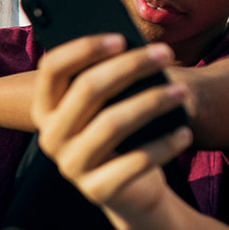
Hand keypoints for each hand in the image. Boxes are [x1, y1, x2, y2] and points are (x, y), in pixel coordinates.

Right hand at [31, 35, 191, 220]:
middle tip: (164, 53)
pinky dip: (164, 145)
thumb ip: (105, 82)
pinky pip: (135, 161)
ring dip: (152, 102)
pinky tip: (183, 132)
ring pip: (111, 124)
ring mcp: (70, 166)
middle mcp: (50, 137)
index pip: (52, 69)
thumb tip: (132, 50)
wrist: (128, 190)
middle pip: (86, 90)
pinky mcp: (97, 191)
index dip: (84, 49)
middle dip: (130, 66)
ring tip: (181, 92)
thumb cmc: (119, 136)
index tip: (121, 38)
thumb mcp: (106, 107)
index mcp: (45, 110)